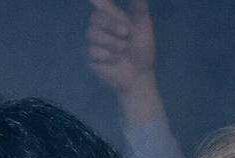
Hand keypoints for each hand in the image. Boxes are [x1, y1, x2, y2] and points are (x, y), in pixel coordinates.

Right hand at [86, 1, 159, 117]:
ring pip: (92, 34)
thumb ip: (139, 8)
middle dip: (110, 24)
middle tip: (126, 33)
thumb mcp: (144, 26)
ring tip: (123, 49)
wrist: (140, 72)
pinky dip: (107, 55)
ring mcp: (94, 42)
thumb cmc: (142, 48)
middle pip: (94, 17)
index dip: (96, 0)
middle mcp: (101, 27)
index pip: (100, 4)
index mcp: (113, 17)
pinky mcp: (90, 57)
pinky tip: (116, 60)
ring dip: (111, 42)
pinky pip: (91, 50)